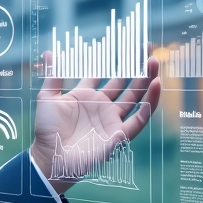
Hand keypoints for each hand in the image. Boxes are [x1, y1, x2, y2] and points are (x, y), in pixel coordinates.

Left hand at [30, 56, 161, 193]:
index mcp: (85, 96)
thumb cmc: (46, 130)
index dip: (111, 60)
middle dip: (136, 66)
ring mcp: (111, 120)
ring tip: (154, 61)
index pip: (102, 74)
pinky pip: (139, 119)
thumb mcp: (47, 98)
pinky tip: (156, 86)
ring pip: (135, 97)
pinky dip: (149, 104)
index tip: (123, 44)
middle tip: (147, 48)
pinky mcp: (119, 135)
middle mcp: (101, 107)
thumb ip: (53, 75)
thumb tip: (49, 52)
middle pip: (124, 83)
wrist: (51, 158)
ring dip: (146, 80)